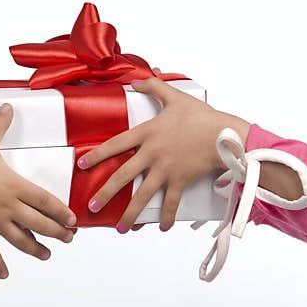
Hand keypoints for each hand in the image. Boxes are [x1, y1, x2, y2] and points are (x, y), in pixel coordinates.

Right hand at [0, 103, 76, 277]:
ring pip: (23, 240)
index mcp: (14, 187)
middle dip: (58, 233)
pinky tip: (5, 274)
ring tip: (48, 255)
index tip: (74, 220)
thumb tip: (8, 106)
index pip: (46, 201)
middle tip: (69, 239)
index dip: (62, 211)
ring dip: (36, 249)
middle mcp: (10, 209)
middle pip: (40, 224)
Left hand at [78, 76, 248, 231]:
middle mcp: (152, 154)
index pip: (116, 144)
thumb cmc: (200, 115)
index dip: (98, 155)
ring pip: (143, 195)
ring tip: (121, 229)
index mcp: (147, 133)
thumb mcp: (175, 96)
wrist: (224, 134)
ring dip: (131, 214)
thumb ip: (153, 86)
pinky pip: (172, 202)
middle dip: (105, 193)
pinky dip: (168, 216)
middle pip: (123, 176)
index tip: (82, 165)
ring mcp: (166, 170)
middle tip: (91, 206)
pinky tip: (162, 227)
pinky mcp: (181, 181)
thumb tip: (137, 78)